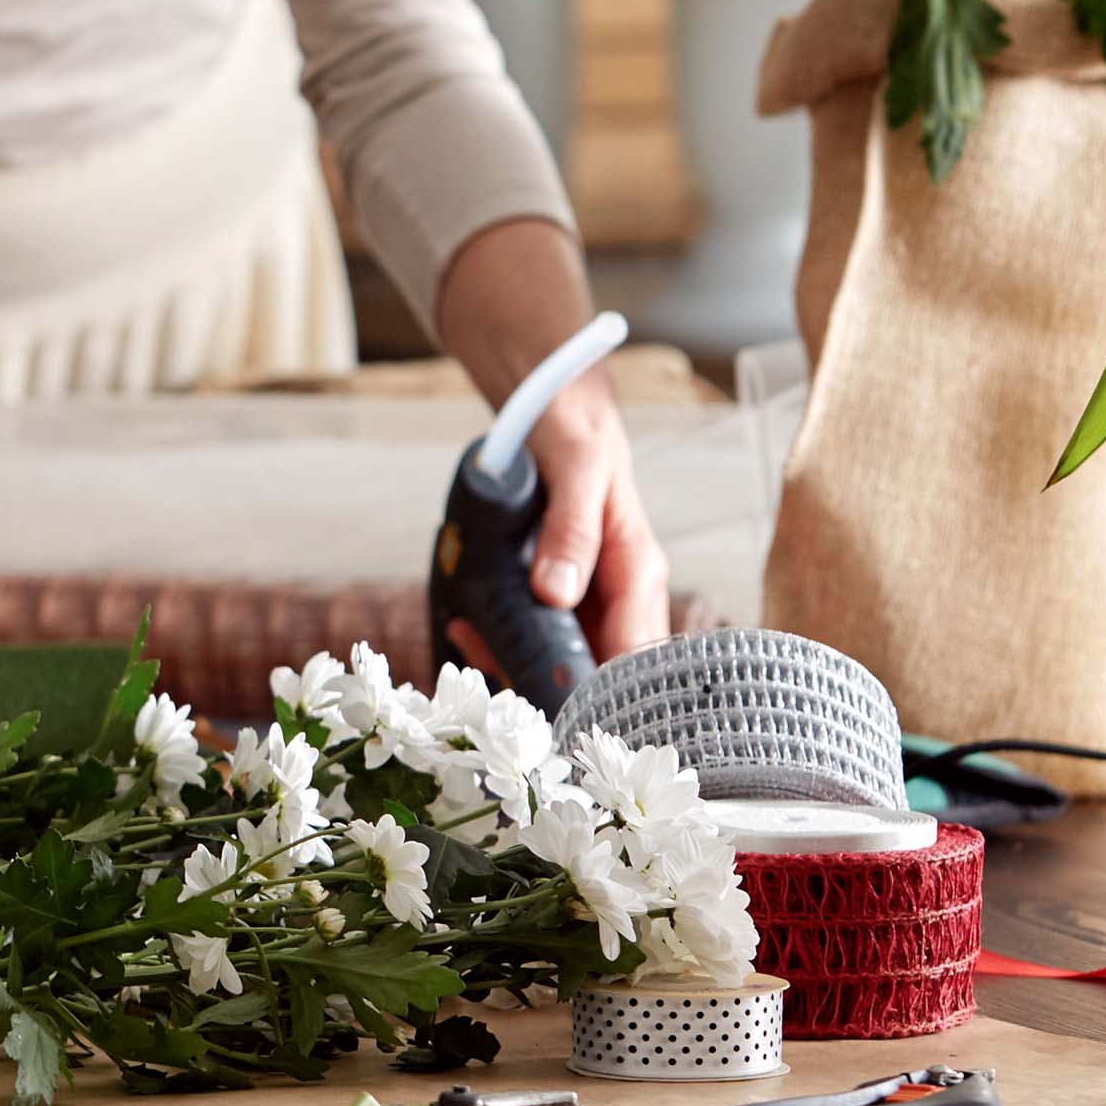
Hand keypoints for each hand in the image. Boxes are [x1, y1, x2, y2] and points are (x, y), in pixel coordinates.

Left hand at [429, 221, 672, 663]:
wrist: (552, 398)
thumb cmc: (575, 425)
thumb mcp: (576, 465)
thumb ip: (572, 528)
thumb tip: (557, 594)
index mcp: (638, 568)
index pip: (637, 652)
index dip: (605, 691)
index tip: (559, 707)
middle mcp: (618, 593)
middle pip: (597, 668)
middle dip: (548, 681)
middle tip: (492, 667)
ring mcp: (585, 596)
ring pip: (561, 658)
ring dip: (514, 660)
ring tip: (469, 637)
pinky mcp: (554, 592)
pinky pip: (532, 632)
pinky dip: (499, 636)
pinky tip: (468, 624)